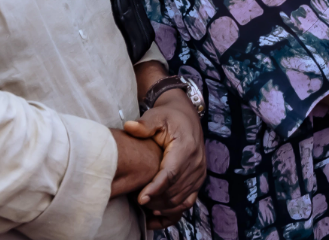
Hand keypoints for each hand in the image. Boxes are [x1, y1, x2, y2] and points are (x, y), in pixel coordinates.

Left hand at [123, 89, 206, 214]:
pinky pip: (188, 201)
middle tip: (135, 200)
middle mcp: (196, 161)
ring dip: (162, 206)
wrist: (187, 116)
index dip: (156, 187)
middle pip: (175, 190)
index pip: (171, 173)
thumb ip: (144, 124)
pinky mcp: (199, 178)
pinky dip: (173, 209)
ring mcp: (199, 171)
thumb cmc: (169, 117)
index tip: (140, 199)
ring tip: (144, 205)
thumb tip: (129, 127)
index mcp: (186, 146)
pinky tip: (157, 211)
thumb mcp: (156, 116)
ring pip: (180, 198)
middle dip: (155, 199)